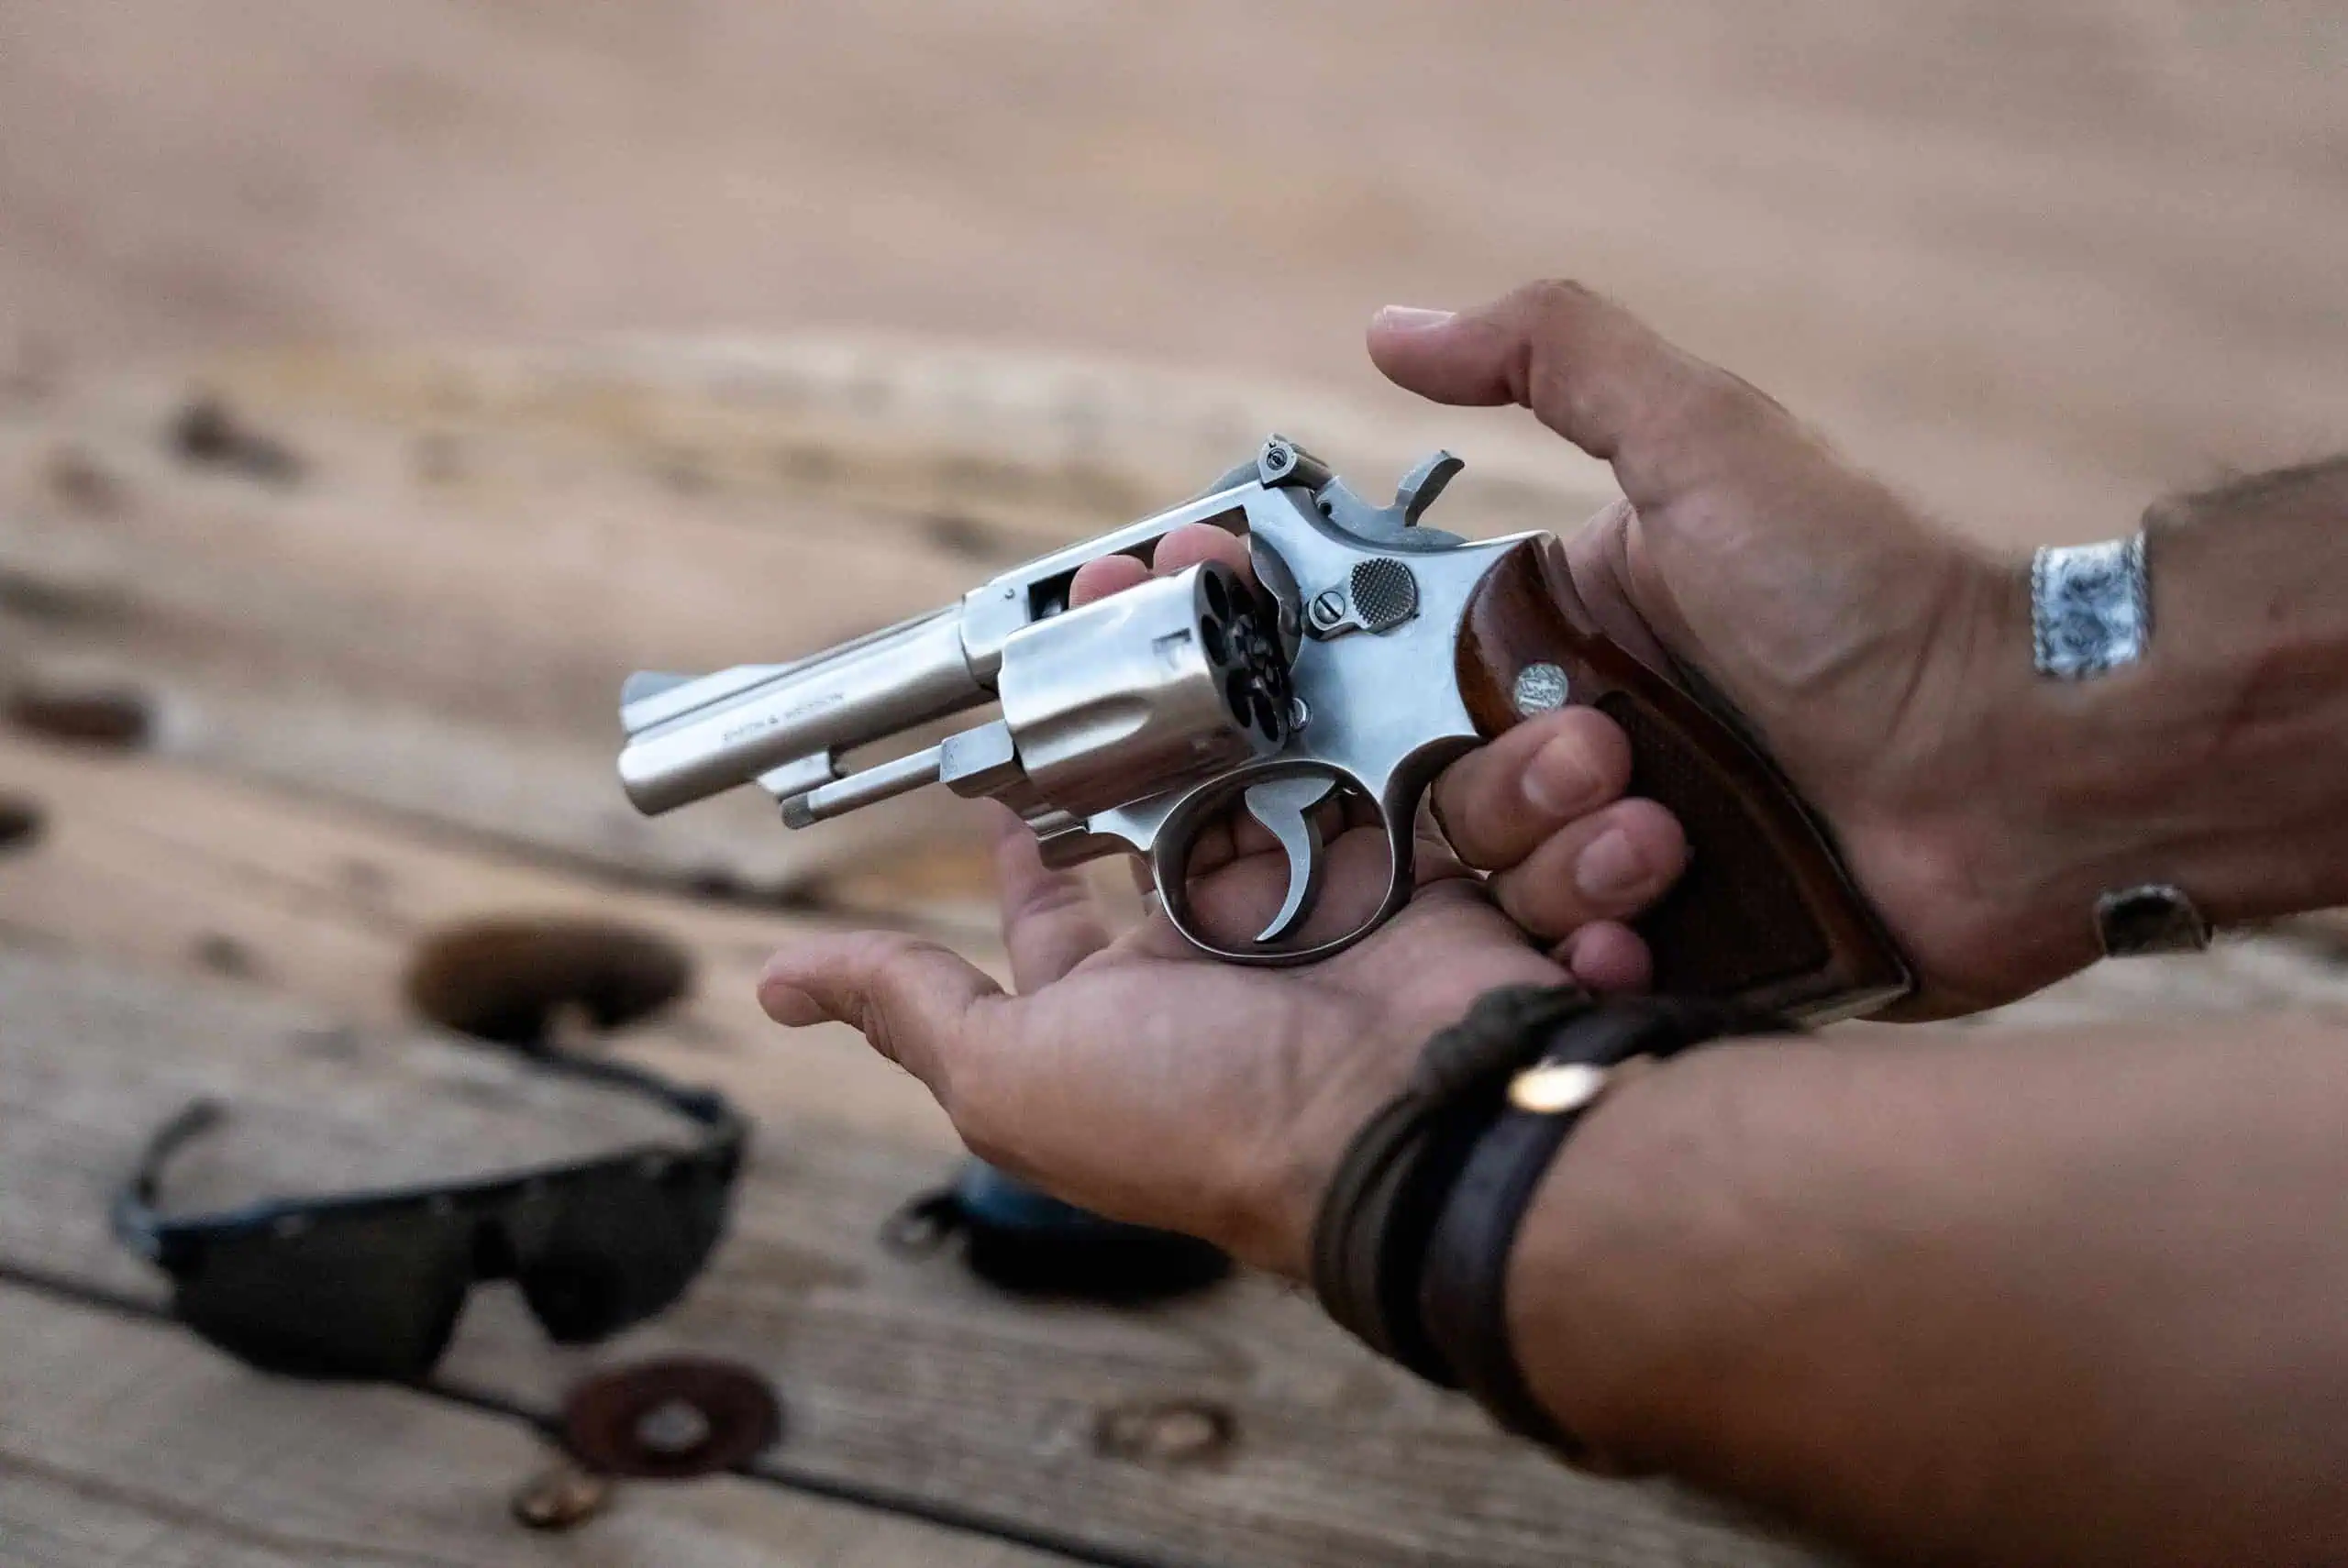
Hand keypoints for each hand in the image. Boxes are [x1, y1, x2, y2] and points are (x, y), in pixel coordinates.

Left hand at [762, 515, 1624, 1274]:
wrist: (1402, 1118)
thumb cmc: (1197, 1118)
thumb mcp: (1010, 1075)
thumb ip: (909, 1010)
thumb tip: (777, 987)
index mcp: (1117, 999)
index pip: (1051, 895)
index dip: (1022, 817)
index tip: (1005, 741)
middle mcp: (1212, 944)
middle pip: (1155, 791)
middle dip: (1127, 696)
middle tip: (1104, 601)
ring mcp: (1308, 893)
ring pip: (1249, 752)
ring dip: (1218, 662)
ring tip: (1185, 561)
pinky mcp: (1395, 849)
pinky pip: (1355, 749)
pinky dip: (1331, 682)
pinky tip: (1282, 607)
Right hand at [1372, 284, 2073, 1015]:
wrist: (2021, 760)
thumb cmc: (1869, 593)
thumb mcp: (1705, 440)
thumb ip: (1555, 357)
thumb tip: (1394, 326)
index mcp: (1582, 634)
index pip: (1427, 692)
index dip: (1417, 713)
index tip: (1495, 710)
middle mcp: (1599, 745)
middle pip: (1455, 809)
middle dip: (1516, 801)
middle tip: (1614, 767)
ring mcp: (1640, 856)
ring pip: (1506, 905)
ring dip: (1566, 882)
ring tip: (1670, 850)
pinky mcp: (1688, 953)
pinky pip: (1578, 986)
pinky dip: (1592, 972)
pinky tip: (1640, 948)